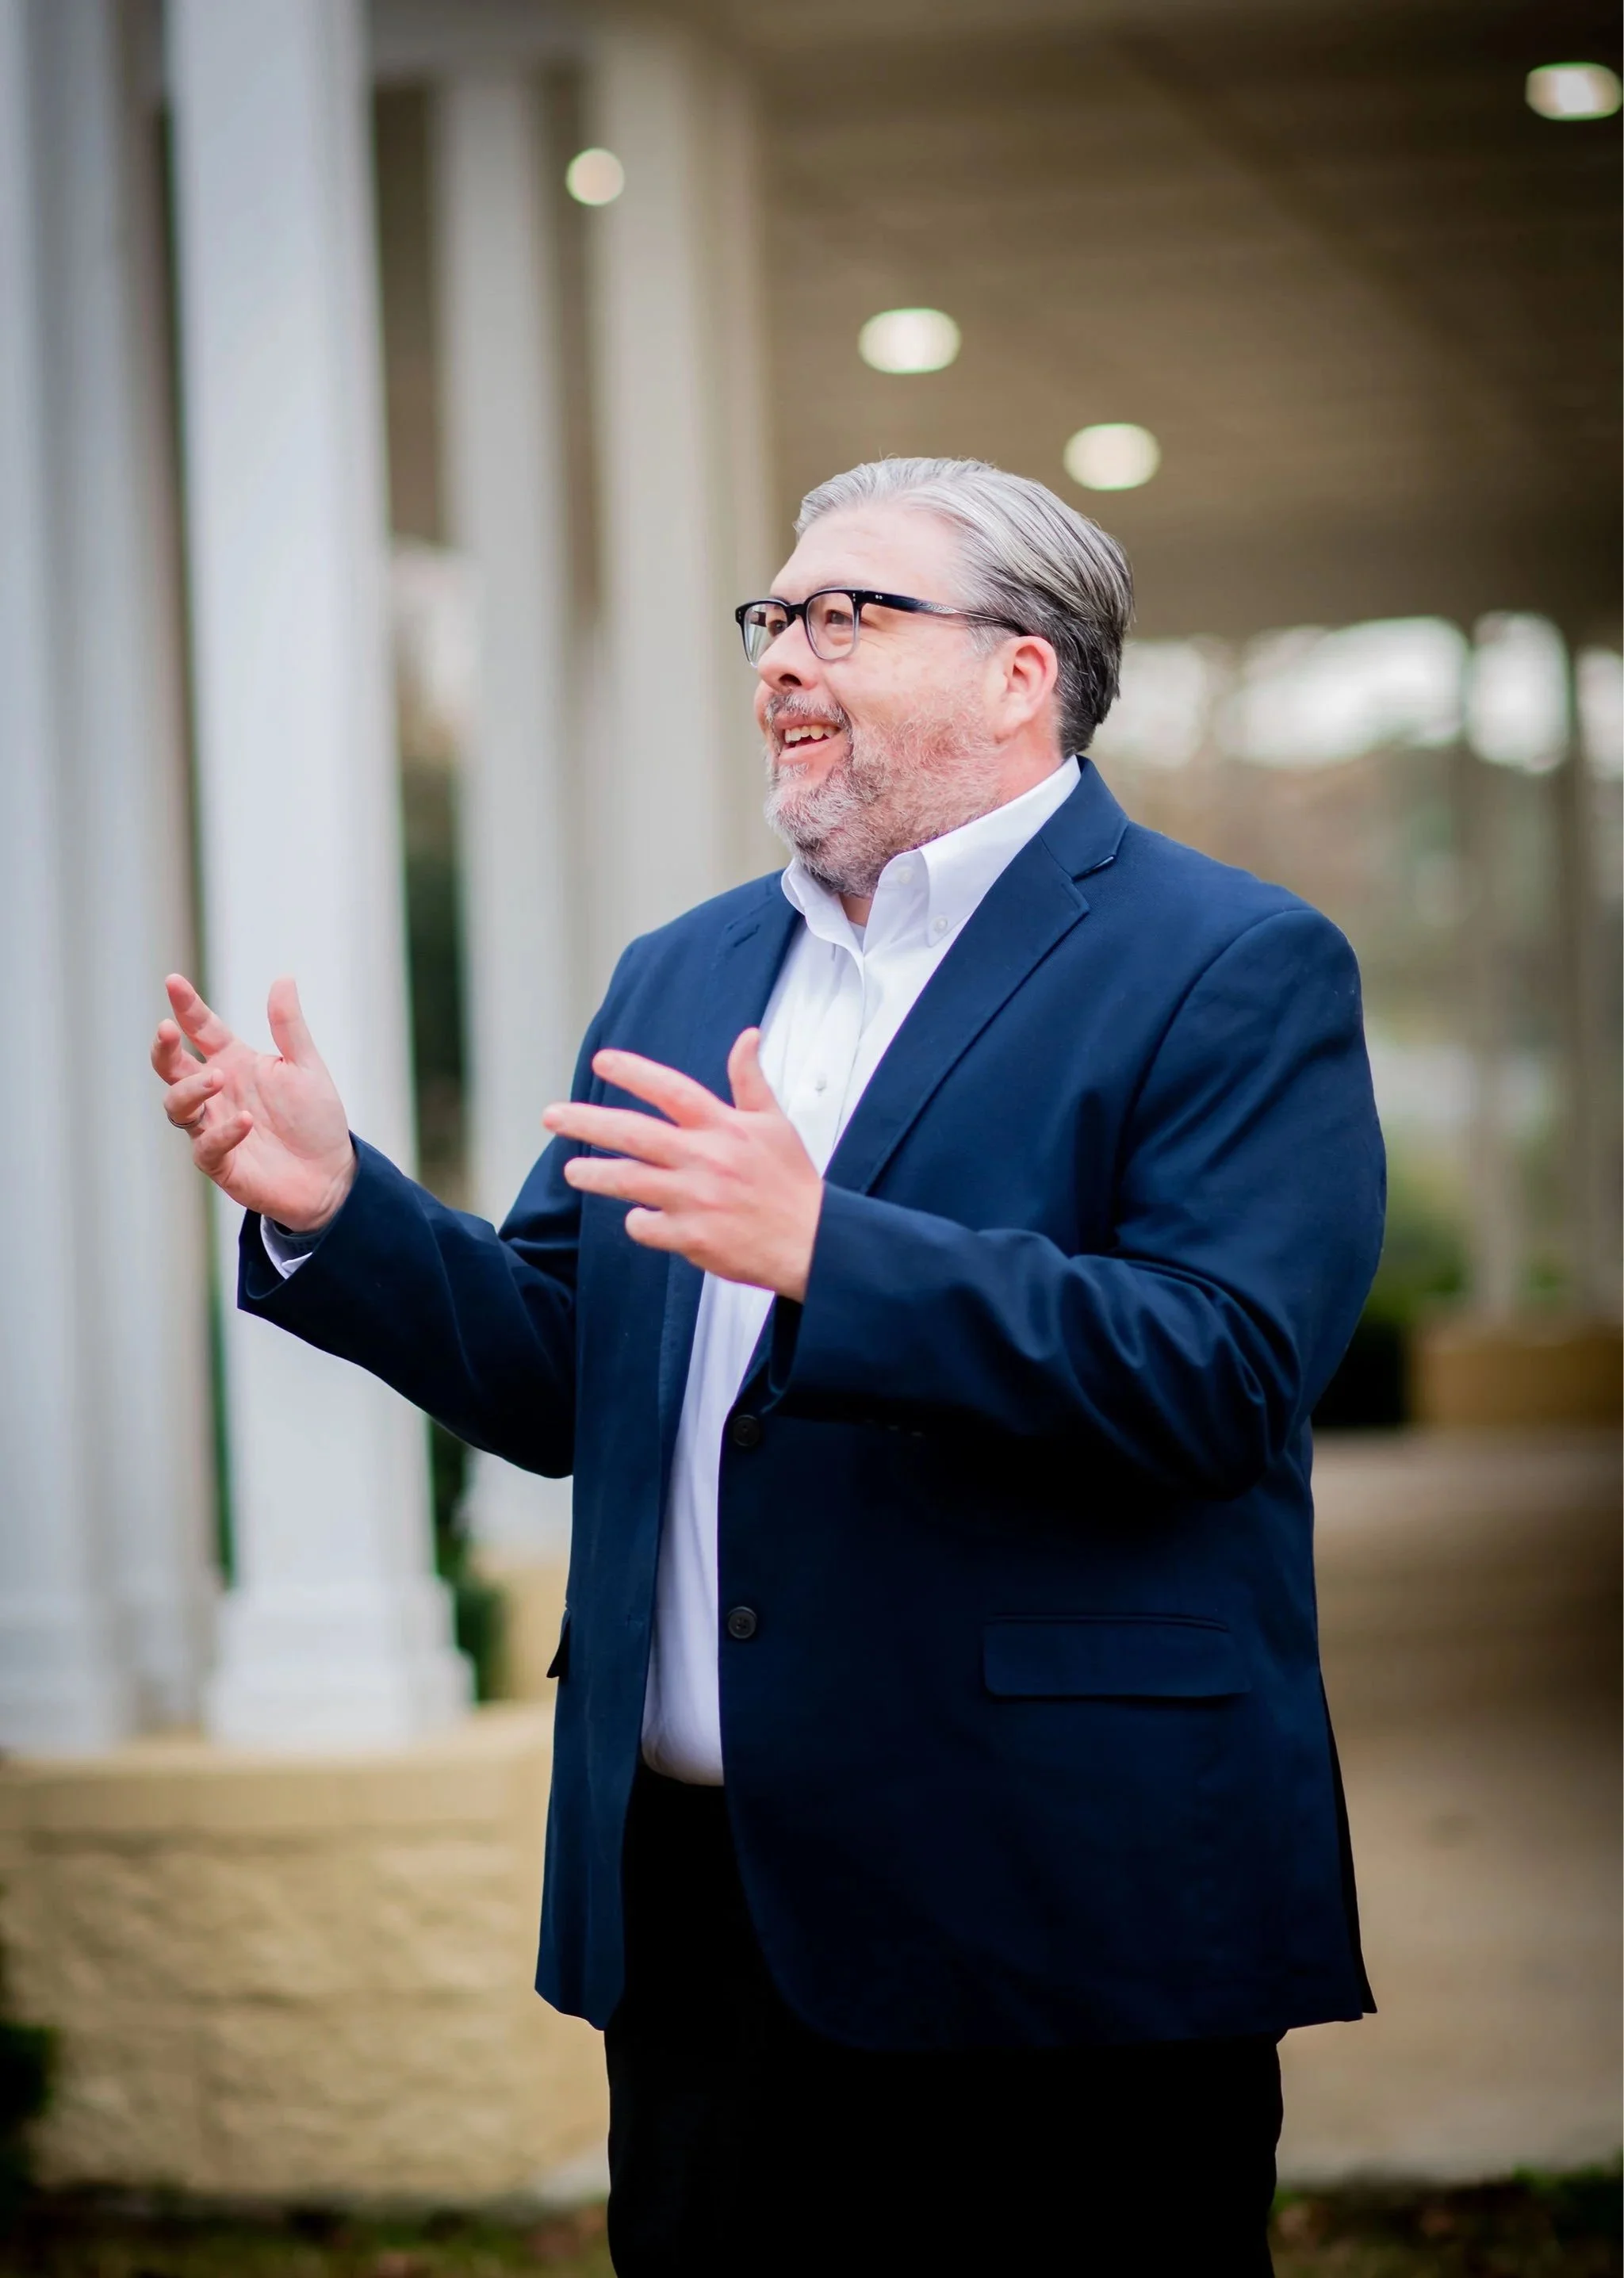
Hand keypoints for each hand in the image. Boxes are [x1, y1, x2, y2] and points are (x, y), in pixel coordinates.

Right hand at [151, 974, 356, 1230]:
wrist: (331, 1175)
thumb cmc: (314, 1120)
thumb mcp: (306, 1067)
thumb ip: (289, 1026)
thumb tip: (284, 978)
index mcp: (234, 1063)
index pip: (202, 1030)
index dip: (186, 1006)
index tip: (173, 981)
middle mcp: (217, 1093)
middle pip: (172, 1068)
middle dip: (164, 1048)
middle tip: (167, 1029)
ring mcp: (213, 1127)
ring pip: (178, 1106)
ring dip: (191, 1089)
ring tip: (217, 1077)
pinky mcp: (220, 1163)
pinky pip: (207, 1147)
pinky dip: (223, 1132)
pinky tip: (246, 1121)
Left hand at [543, 1029, 822, 1299]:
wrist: (812, 1243)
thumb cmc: (792, 1182)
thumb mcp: (774, 1123)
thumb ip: (750, 1081)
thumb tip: (747, 1037)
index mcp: (723, 1127)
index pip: (671, 1089)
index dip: (634, 1072)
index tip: (602, 1061)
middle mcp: (704, 1158)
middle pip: (632, 1133)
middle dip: (586, 1122)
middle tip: (552, 1116)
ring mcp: (695, 1199)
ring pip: (628, 1180)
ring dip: (595, 1175)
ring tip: (573, 1172)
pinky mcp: (691, 1237)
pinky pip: (646, 1226)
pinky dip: (638, 1222)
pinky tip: (639, 1219)